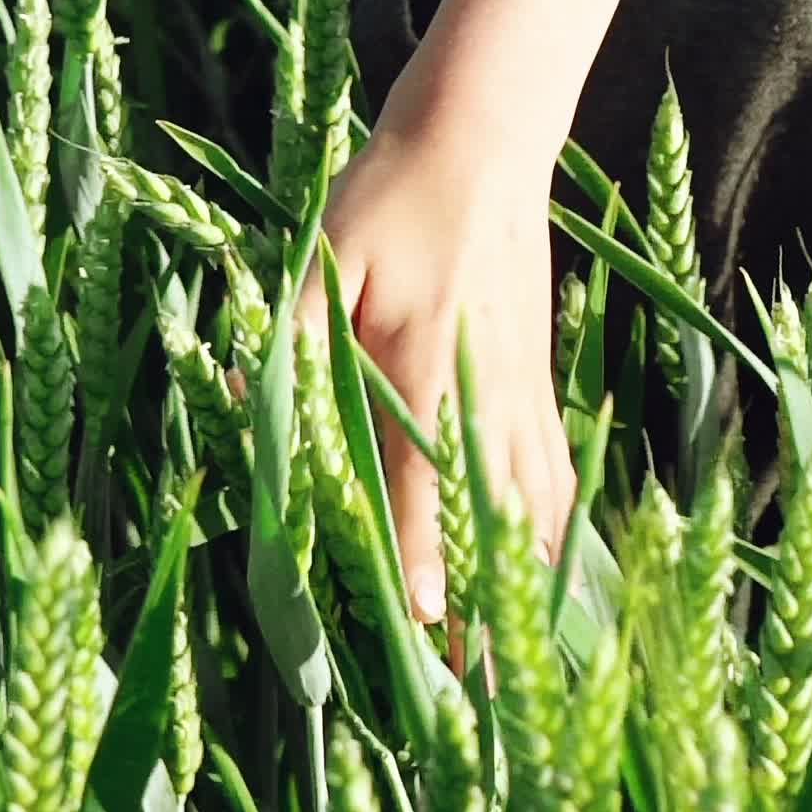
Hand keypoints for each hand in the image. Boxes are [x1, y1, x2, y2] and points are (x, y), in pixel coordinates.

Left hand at [296, 75, 576, 634]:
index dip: (429, 556)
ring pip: (538, 491)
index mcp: (427, 360)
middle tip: (486, 672)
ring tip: (529, 636)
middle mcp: (485, 385)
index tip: (433, 627)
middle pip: (496, 506)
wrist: (484, 139)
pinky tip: (557, 548)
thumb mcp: (327, 250)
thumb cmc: (398, 191)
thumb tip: (253, 404)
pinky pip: (555, 458)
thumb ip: (294, 335)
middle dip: (493, 591)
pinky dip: (558, 516)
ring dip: (533, 568)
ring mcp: (521, 379)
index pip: (428, 478)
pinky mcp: (536, 367)